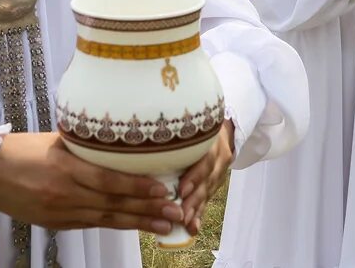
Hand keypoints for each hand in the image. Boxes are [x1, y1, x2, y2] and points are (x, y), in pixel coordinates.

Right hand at [0, 132, 178, 234]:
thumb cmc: (20, 149)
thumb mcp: (55, 141)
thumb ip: (85, 148)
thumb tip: (119, 143)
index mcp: (65, 167)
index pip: (108, 181)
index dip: (138, 188)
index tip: (163, 190)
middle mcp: (64, 193)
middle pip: (113, 204)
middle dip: (147, 210)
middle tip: (175, 212)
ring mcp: (59, 211)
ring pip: (106, 218)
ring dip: (137, 222)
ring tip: (163, 225)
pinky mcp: (55, 223)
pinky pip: (90, 224)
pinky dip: (114, 223)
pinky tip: (134, 225)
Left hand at [178, 120, 234, 236]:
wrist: (219, 128)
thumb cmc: (193, 126)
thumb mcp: (186, 126)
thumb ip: (169, 137)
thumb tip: (135, 145)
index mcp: (210, 139)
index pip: (206, 159)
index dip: (195, 175)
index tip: (181, 190)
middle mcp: (218, 155)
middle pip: (207, 179)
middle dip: (193, 199)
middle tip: (180, 215)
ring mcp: (219, 169)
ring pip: (208, 191)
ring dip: (196, 209)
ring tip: (185, 223)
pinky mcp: (216, 181)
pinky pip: (208, 199)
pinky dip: (200, 213)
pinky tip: (192, 228)